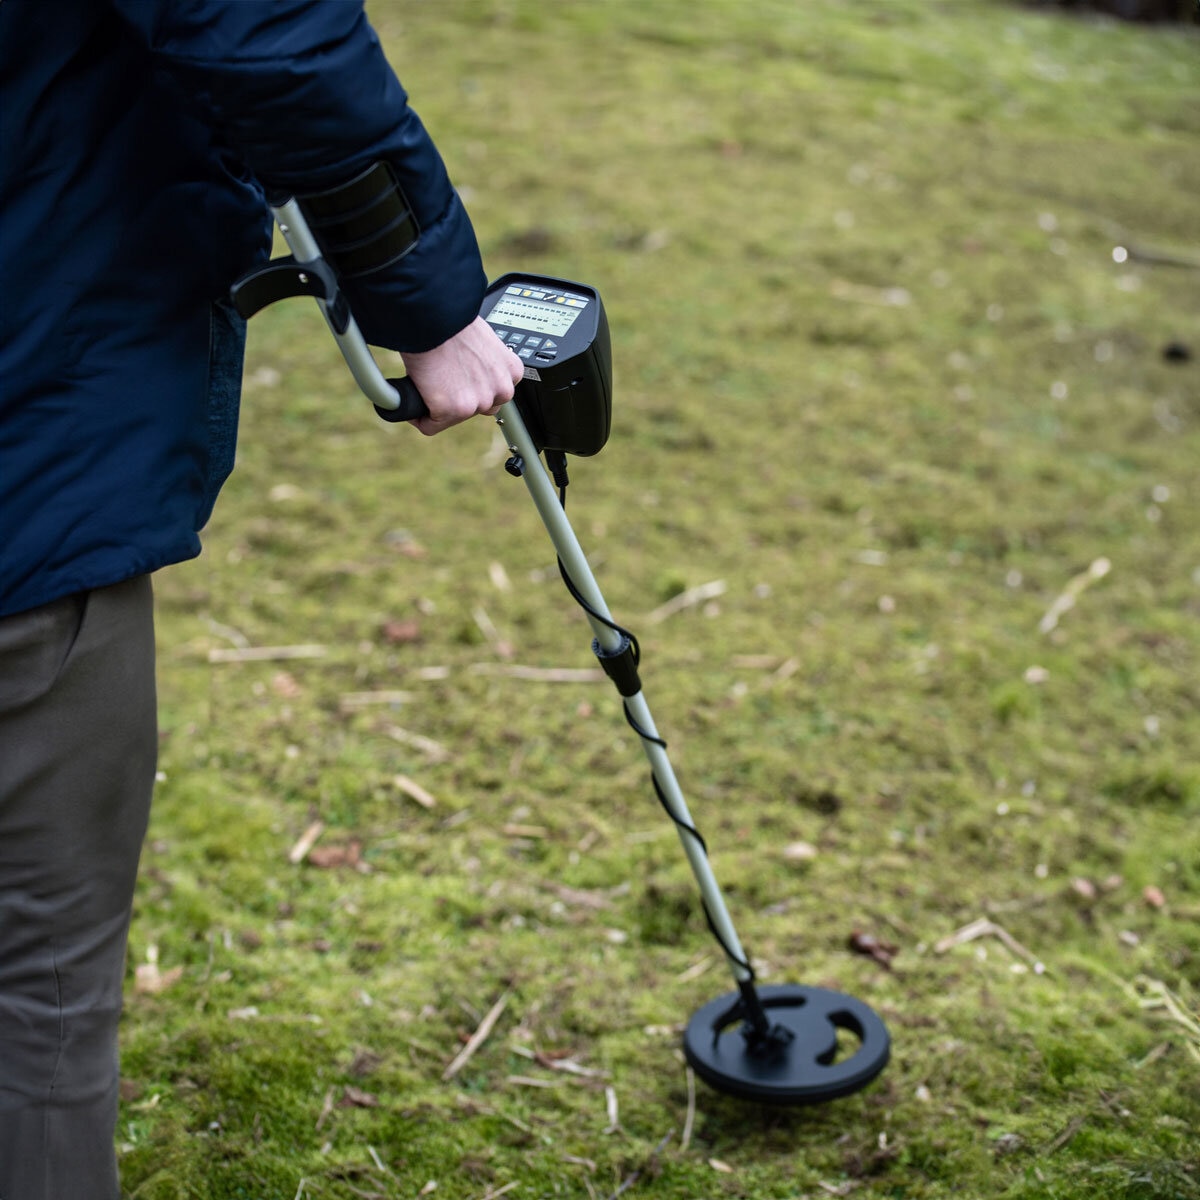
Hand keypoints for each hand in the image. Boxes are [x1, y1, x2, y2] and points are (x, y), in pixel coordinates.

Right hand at [399, 317, 523, 435]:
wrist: (433, 315)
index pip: (494, 393)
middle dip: (458, 397)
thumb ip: (483, 361)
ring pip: (453, 418)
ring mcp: (478, 402)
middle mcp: (500, 390)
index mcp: (511, 371)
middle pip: (476, 408)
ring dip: (439, 406)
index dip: (472, 387)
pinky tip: (416, 394)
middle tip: (442, 378)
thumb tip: (469, 368)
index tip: (460, 380)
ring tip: (430, 381)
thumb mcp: (482, 340)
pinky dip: (419, 416)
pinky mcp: (453, 409)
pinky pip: (430, 426)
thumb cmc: (451, 320)